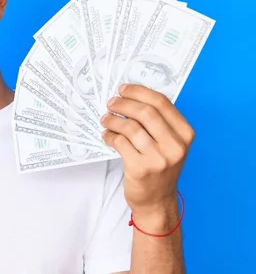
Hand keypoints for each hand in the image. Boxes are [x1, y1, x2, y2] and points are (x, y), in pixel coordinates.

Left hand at [100, 84, 193, 215]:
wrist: (157, 200)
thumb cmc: (160, 167)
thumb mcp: (169, 143)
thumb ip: (157, 121)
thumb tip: (130, 96)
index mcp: (185, 134)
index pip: (161, 103)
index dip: (138, 92)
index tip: (123, 89)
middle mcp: (175, 146)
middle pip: (145, 112)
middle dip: (123, 104)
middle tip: (111, 103)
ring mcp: (159, 159)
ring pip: (130, 127)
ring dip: (113, 120)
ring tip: (106, 119)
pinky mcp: (141, 169)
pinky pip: (120, 142)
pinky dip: (110, 135)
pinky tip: (107, 135)